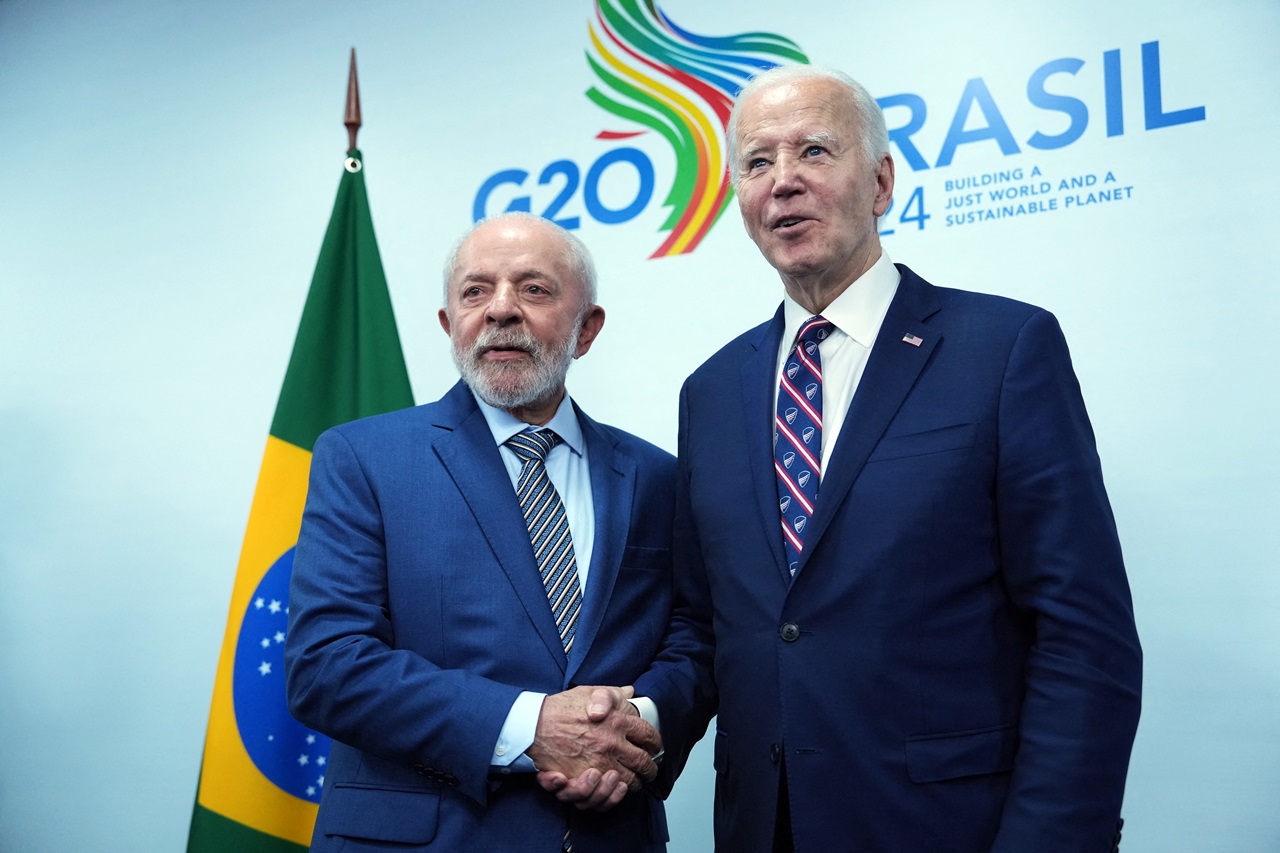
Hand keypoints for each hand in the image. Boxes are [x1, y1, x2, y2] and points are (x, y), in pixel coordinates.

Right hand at [528, 685, 660, 810]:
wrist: (535, 724)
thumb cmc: (562, 708)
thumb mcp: (590, 692)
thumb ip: (612, 694)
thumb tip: (630, 691)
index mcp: (619, 721)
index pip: (649, 735)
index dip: (655, 743)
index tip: (654, 746)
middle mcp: (613, 744)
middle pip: (643, 763)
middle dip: (649, 769)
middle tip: (649, 770)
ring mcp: (600, 763)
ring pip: (629, 782)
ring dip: (634, 784)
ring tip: (633, 782)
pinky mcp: (585, 778)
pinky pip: (608, 794)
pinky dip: (614, 795)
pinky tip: (617, 788)